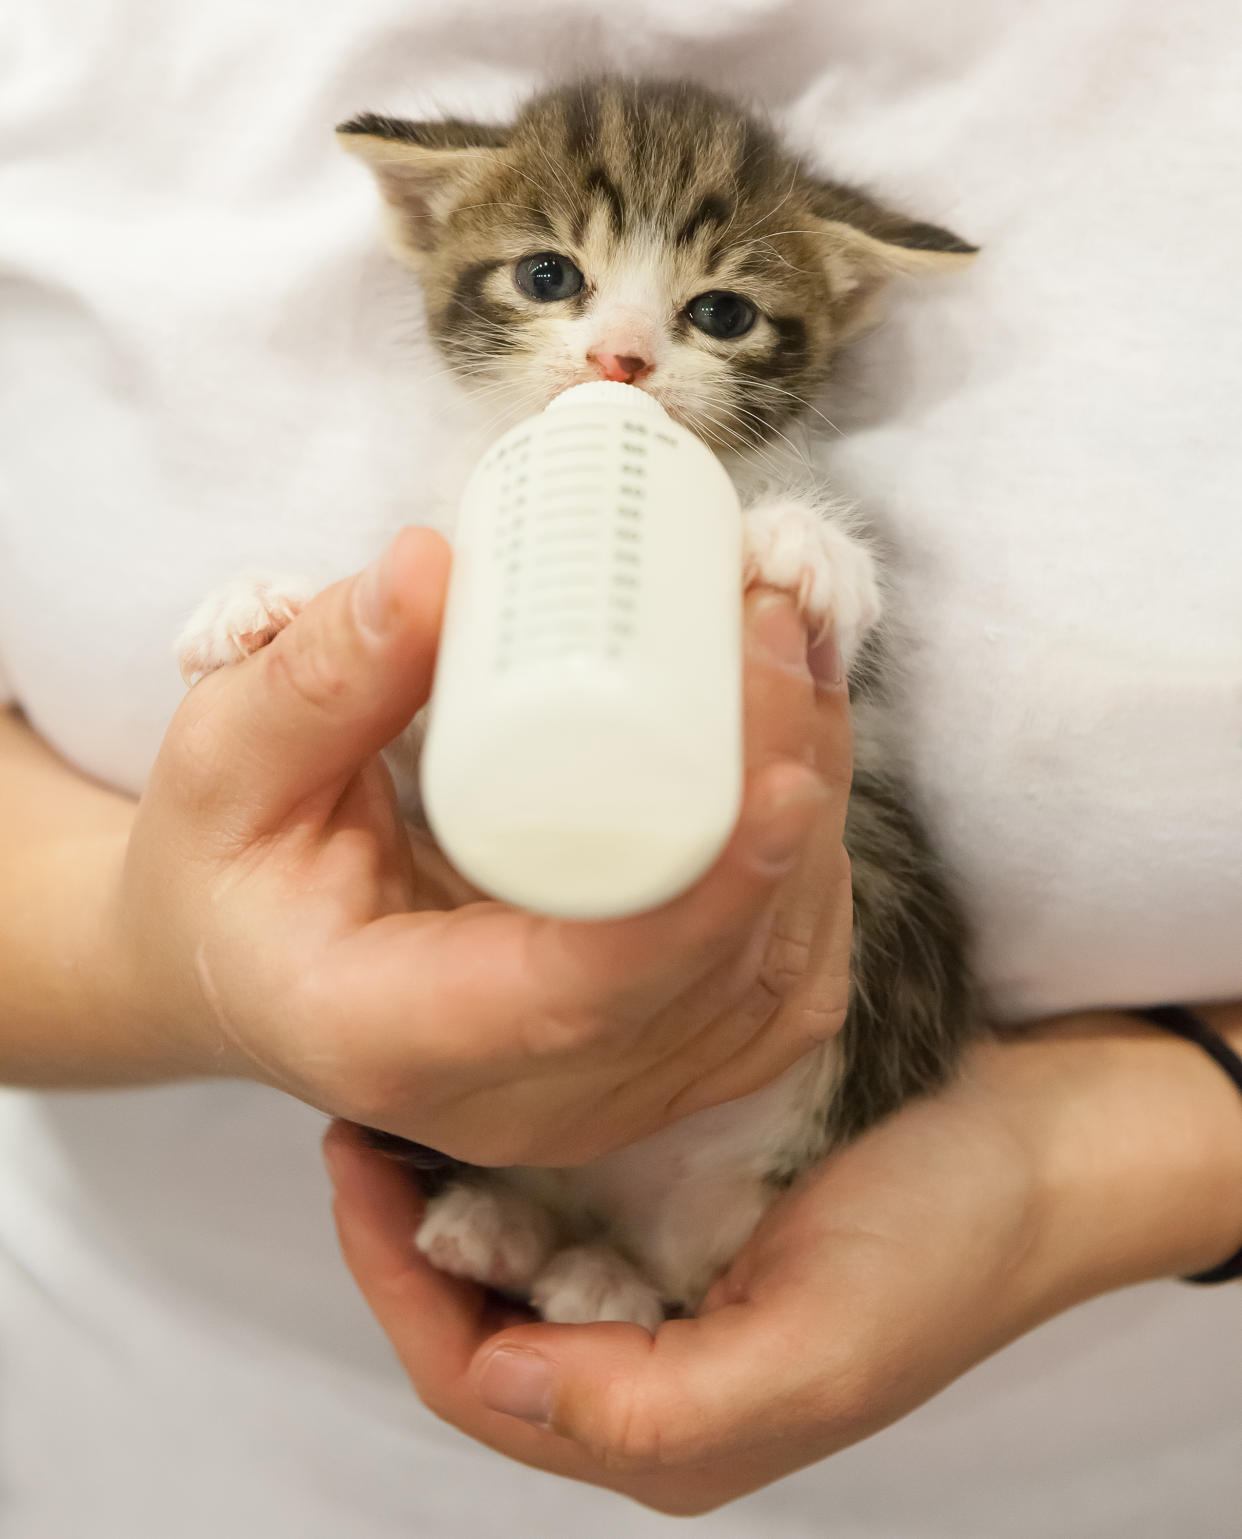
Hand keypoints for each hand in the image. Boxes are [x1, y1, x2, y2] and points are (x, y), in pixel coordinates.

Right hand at [108, 527, 854, 1163]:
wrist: (245, 962)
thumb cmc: (228, 868)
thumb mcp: (222, 761)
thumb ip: (315, 675)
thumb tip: (437, 569)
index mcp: (395, 1039)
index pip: (586, 994)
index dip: (704, 896)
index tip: (778, 771)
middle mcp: (518, 1099)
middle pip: (710, 977)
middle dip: (782, 804)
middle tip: (777, 630)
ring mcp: (597, 1097)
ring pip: (770, 980)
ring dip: (812, 818)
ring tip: (791, 655)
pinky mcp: (647, 1065)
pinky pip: (777, 985)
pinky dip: (811, 869)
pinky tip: (797, 748)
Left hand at [325, 1006, 1241, 1512]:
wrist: (1038, 1151)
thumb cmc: (945, 1243)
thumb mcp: (814, 1347)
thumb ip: (652, 1405)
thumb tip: (499, 1371)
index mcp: (669, 1430)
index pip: (475, 1376)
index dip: (396, 1281)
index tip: (354, 1169)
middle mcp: (650, 1373)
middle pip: (473, 1324)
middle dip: (403, 1236)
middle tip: (361, 1129)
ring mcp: (666, 1296)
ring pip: (510, 1268)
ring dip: (449, 1195)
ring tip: (405, 1109)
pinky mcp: (687, 1225)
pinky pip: (566, 1211)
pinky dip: (513, 1164)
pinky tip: (496, 1104)